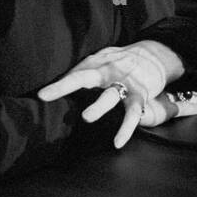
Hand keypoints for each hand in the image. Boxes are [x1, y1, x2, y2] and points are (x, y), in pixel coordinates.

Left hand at [37, 40, 196, 147]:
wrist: (154, 54)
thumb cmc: (121, 62)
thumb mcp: (102, 60)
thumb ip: (83, 71)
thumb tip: (58, 85)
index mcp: (96, 64)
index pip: (74, 73)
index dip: (57, 84)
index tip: (41, 96)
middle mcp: (108, 70)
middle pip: (84, 76)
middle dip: (65, 86)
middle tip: (47, 96)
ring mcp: (124, 82)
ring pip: (110, 95)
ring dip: (98, 106)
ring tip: (87, 117)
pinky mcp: (139, 94)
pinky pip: (132, 113)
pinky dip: (126, 128)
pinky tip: (117, 142)